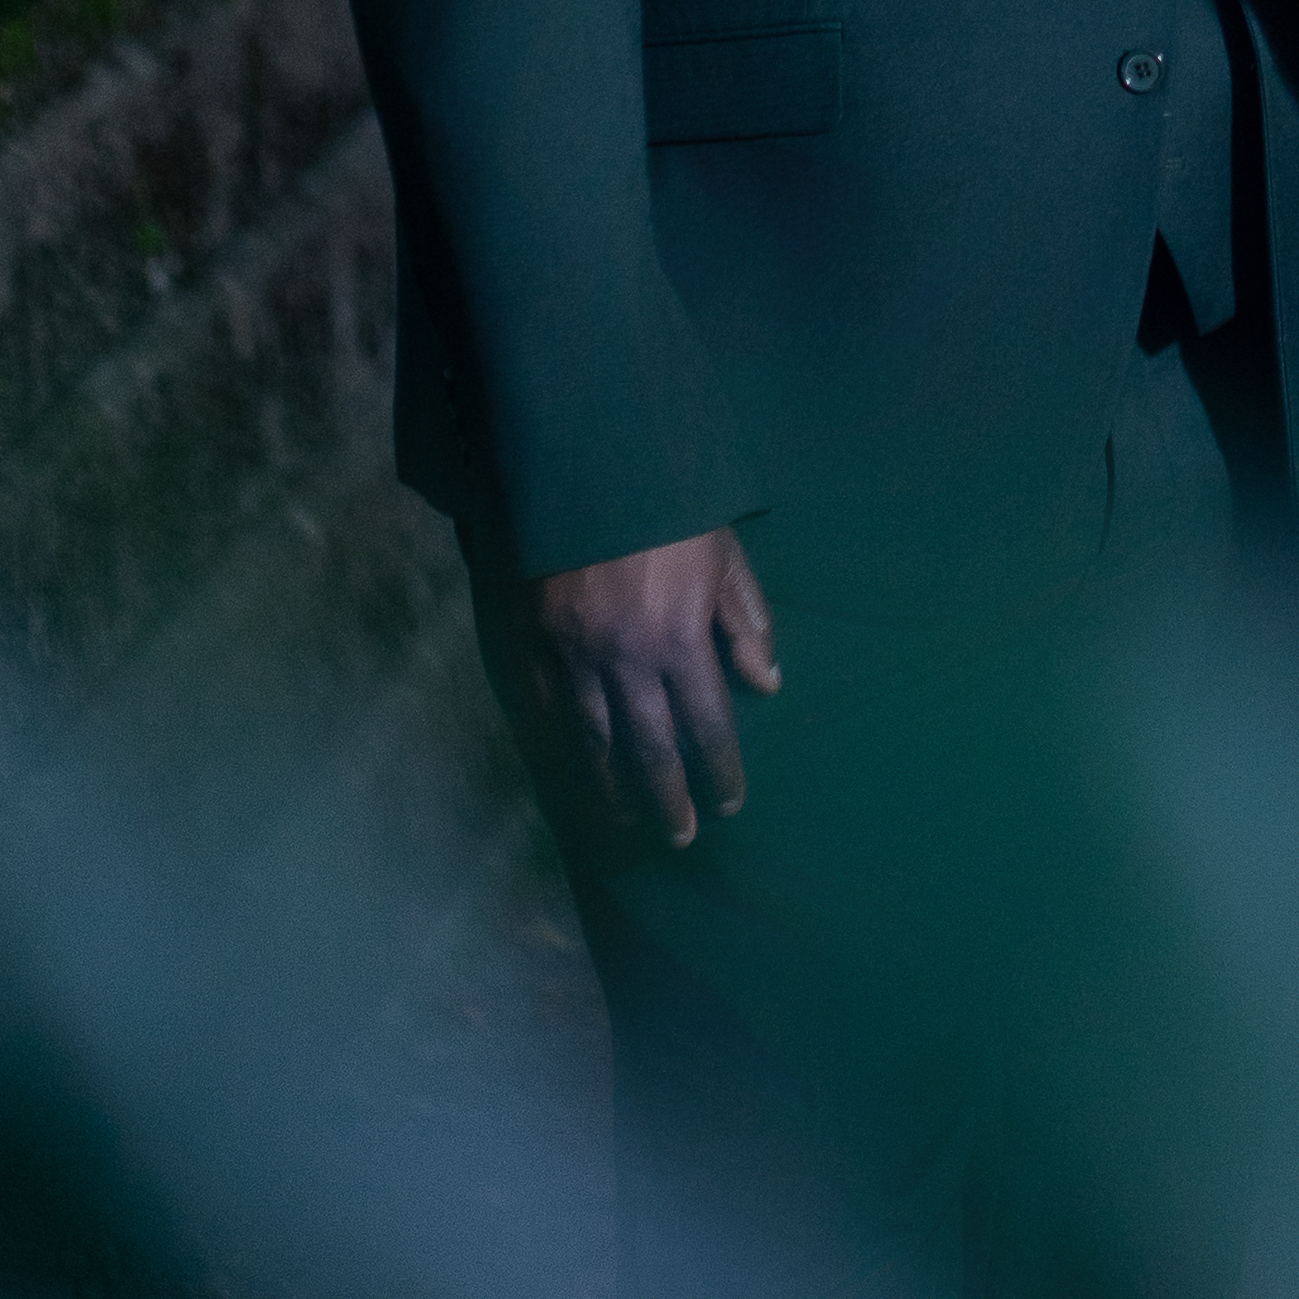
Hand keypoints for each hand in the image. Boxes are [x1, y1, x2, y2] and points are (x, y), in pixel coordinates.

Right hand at [529, 527, 780, 848]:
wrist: (584, 462)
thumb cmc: (668, 506)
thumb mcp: (725, 555)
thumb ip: (747, 623)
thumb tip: (767, 685)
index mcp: (679, 639)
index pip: (706, 727)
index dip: (720, 771)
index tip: (730, 802)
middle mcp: (624, 660)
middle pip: (648, 750)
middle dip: (668, 799)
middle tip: (682, 837)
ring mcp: (571, 654)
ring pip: (592, 740)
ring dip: (612, 786)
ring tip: (628, 816)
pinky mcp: (531, 641)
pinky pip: (545, 710)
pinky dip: (561, 746)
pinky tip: (573, 768)